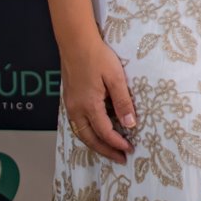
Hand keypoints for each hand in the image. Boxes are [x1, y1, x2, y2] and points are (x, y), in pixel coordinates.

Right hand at [60, 34, 136, 163]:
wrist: (76, 42)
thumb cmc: (97, 56)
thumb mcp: (116, 78)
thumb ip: (123, 102)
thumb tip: (131, 124)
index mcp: (89, 105)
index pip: (104, 132)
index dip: (117, 143)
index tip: (129, 148)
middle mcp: (76, 109)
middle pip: (90, 139)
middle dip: (105, 150)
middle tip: (120, 158)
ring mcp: (70, 105)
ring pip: (81, 133)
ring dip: (96, 144)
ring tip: (110, 149)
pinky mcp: (69, 99)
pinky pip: (78, 124)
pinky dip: (89, 133)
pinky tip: (98, 131)